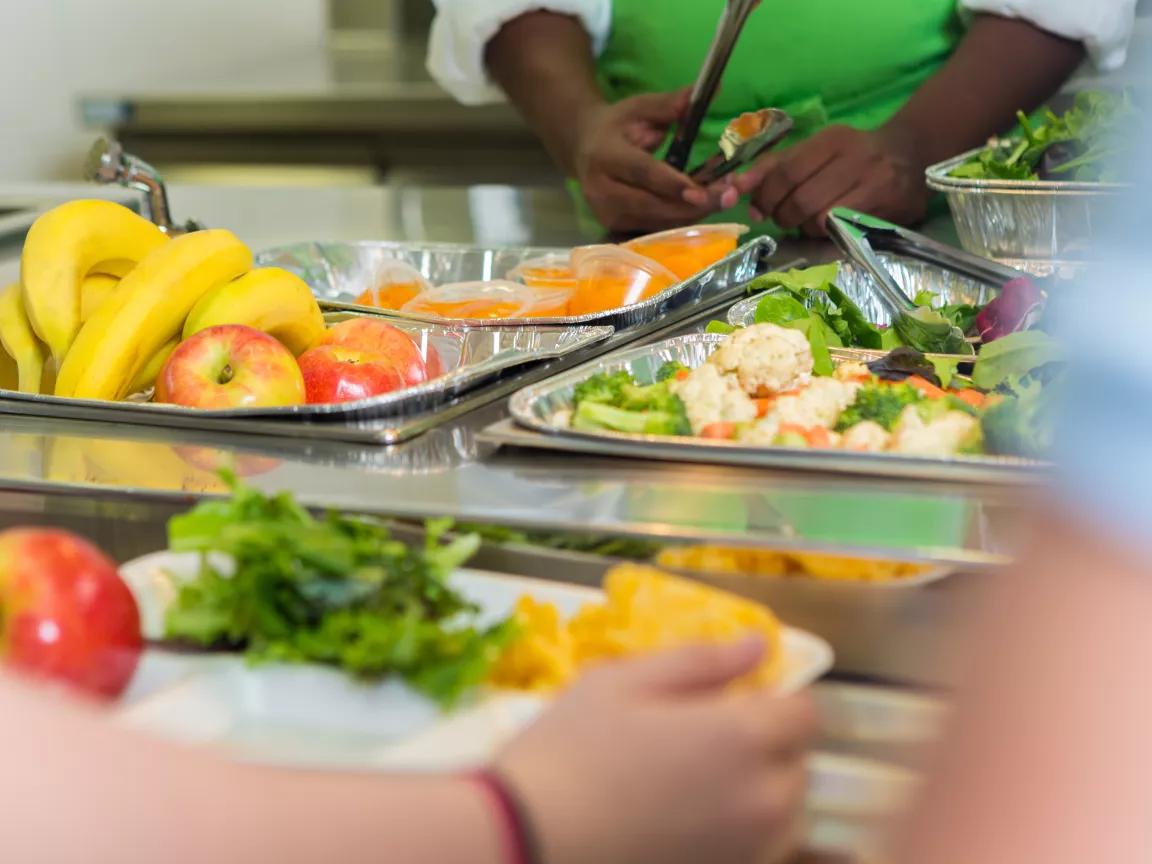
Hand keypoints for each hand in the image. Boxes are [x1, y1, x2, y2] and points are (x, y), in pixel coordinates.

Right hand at [496, 638, 816, 863]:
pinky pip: (756, 848)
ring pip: (781, 812)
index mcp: (745, 737)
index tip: (735, 698)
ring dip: (757, 790)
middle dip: (766, 744)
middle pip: (797, 763)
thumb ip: (702, 660)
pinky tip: (682, 818)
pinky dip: (736, 830)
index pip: (805, 712)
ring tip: (692, 782)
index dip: (776, 698)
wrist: (526, 839)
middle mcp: (763, 798)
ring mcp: (748, 849)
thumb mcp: (624, 681)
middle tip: (702, 737)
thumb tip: (758, 643)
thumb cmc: (570, 751)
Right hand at [573, 90, 715, 233]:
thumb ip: (670, 105)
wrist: (583, 148)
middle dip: (692, 205)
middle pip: (651, 205)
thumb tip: (703, 91)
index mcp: (605, 155)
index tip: (702, 192)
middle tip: (729, 197)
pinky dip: (681, 220)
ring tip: (724, 199)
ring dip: (692, 214)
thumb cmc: (617, 126)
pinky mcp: (614, 226)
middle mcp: (601, 190)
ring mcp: (606, 213)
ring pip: (656, 222)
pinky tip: (704, 207)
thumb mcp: (640, 108)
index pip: (642, 173)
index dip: (673, 184)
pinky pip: (654, 229)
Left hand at [691, 125, 931, 236]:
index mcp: (831, 139)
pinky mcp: (886, 206)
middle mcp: (854, 155)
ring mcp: (873, 180)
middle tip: (783, 218)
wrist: (912, 155)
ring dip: (803, 228)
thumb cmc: (852, 156)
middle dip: (782, 215)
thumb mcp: (814, 151)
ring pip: (818, 217)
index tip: (756, 209)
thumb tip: (732, 188)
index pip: (784, 171)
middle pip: (798, 198)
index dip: (763, 196)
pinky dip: (824, 233)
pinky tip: (826, 227)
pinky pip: (840, 229)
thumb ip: (773, 168)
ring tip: (807, 222)